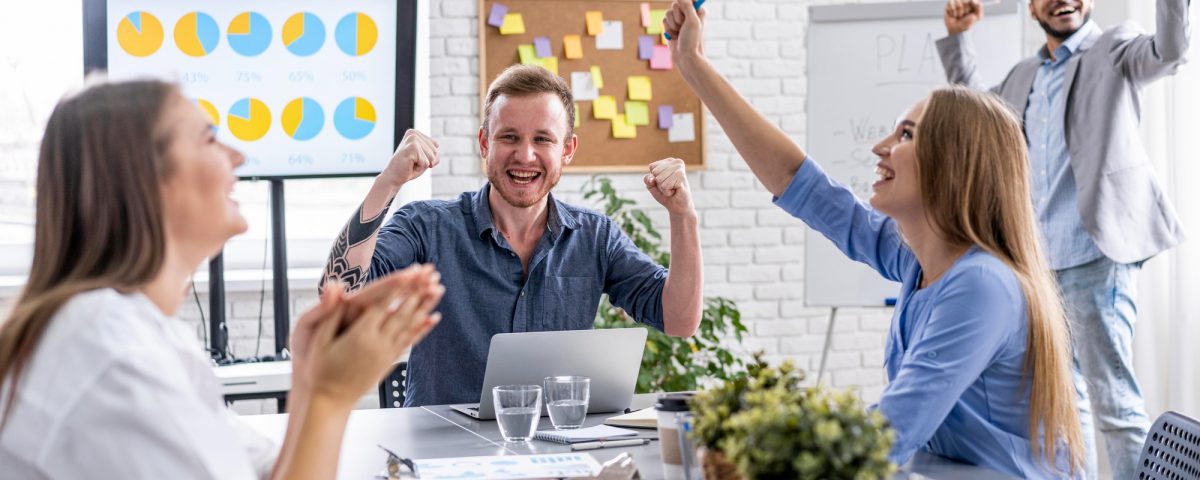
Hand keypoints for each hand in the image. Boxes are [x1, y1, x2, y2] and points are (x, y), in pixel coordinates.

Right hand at [293, 265, 444, 408]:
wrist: (331, 400)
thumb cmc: (321, 371)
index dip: (398, 287)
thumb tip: (333, 287)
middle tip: (431, 275)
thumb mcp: (319, 339)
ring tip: (439, 290)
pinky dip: (422, 328)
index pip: (384, 304)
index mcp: (360, 335)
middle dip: (418, 291)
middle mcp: (378, 343)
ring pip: (411, 325)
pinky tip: (432, 319)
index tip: (411, 272)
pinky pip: (410, 341)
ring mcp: (386, 353)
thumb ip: (330, 311)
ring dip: (426, 306)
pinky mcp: (389, 361)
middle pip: (403, 312)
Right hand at [379, 129, 439, 188]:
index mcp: (416, 133)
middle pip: (435, 151)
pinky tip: (409, 165)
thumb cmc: (409, 168)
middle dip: (427, 162)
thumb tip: (436, 149)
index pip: (436, 145)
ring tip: (411, 163)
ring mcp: (412, 139)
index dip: (429, 157)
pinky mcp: (411, 148)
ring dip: (423, 165)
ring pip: (431, 157)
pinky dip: (419, 168)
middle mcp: (413, 133)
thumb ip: (434, 152)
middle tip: (412, 162)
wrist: (393, 177)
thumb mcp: (425, 158)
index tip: (416, 158)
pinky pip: (426, 162)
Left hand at [644, 158, 694, 215]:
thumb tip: (652, 179)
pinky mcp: (682, 178)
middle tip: (669, 187)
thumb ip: (647, 179)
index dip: (654, 178)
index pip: (652, 167)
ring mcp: (680, 169)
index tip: (664, 182)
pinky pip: (665, 185)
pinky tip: (675, 191)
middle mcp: (676, 162)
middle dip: (659, 183)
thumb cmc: (665, 194)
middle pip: (655, 172)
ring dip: (664, 188)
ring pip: (660, 179)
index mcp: (670, 161)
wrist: (678, 206)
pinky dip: (667, 192)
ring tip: (672, 189)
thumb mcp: (652, 186)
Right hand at [664, 0, 706, 67]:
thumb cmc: (692, 40)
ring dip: (672, 24)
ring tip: (679, 33)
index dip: (684, 4)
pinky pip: (664, 20)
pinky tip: (674, 36)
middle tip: (683, 26)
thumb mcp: (692, 21)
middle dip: (677, 16)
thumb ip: (686, 6)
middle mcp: (688, 14)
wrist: (685, 57)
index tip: (685, 13)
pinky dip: (668, 29)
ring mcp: (679, 20)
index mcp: (698, 10)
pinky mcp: (671, 26)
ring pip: (668, 13)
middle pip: (675, 4)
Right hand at [944, 0, 983, 34]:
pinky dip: (952, 12)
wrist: (957, 30)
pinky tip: (953, 15)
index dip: (972, 4)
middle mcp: (964, 0)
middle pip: (965, 1)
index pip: (972, 0)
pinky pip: (951, 4)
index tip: (971, 12)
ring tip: (959, 16)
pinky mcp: (949, 5)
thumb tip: (973, 0)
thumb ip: (979, 7)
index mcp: (972, 2)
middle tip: (964, 15)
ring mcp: (956, 2)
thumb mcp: (978, 17)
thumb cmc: (968, 23)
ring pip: (958, 2)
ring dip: (958, 12)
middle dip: (965, 10)